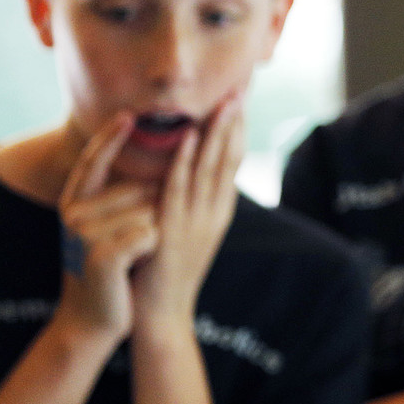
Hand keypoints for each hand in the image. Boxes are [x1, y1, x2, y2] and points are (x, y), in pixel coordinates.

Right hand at [56, 114, 158, 341]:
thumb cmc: (115, 265)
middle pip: (142, 189)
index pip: (95, 160)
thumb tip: (157, 156)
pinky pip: (149, 234)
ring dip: (156, 233)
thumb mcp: (113, 225)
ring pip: (150, 211)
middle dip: (157, 211)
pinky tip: (134, 266)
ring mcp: (83, 234)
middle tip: (134, 243)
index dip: (110, 138)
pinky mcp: (100, 255)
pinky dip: (152, 248)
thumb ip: (123, 193)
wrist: (95, 320)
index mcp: (77, 201)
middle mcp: (73, 213)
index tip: (128, 113)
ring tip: (135, 256)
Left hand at [130, 93, 243, 330]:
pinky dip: (186, 159)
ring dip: (218, 131)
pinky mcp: (174, 230)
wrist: (162, 317)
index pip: (234, 160)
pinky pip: (180, 188)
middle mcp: (216, 212)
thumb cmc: (167, 272)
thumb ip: (195, 203)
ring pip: (212, 168)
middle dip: (236, 120)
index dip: (238, 127)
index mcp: (220, 210)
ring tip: (224, 100)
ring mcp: (198, 221)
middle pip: (230, 157)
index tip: (241, 97)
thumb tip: (195, 172)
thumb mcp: (190, 232)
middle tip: (241, 86)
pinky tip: (189, 136)